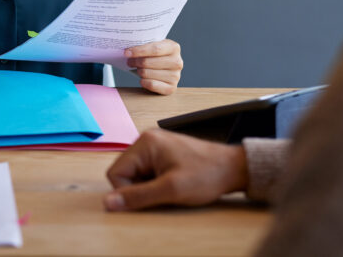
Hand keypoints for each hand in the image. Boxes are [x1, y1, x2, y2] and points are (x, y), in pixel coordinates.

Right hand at [103, 129, 246, 210]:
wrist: (233, 168)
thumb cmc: (207, 175)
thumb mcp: (170, 190)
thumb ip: (137, 196)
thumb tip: (109, 203)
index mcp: (144, 143)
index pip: (115, 173)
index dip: (128, 191)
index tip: (151, 196)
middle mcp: (146, 139)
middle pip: (125, 172)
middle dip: (141, 188)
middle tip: (164, 191)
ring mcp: (154, 144)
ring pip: (136, 173)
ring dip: (149, 186)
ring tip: (171, 187)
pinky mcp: (162, 152)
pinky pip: (147, 171)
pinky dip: (157, 181)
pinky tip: (173, 182)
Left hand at [125, 39, 182, 93]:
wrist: (164, 69)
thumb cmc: (156, 56)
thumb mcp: (153, 46)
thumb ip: (144, 45)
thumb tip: (127, 50)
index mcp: (173, 48)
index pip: (155, 49)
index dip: (139, 51)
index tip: (126, 53)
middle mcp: (177, 62)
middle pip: (148, 62)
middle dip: (135, 62)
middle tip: (129, 62)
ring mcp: (175, 76)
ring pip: (147, 73)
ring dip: (139, 71)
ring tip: (139, 69)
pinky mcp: (171, 88)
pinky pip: (151, 85)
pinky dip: (143, 82)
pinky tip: (143, 79)